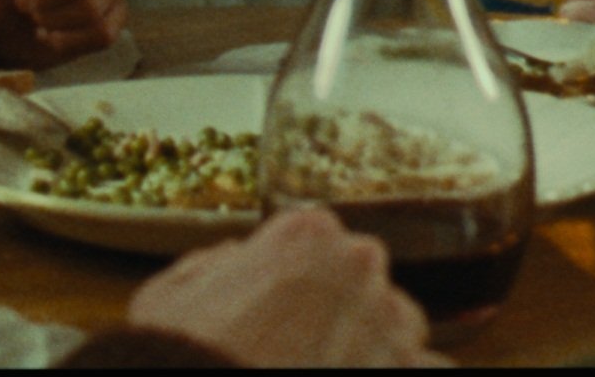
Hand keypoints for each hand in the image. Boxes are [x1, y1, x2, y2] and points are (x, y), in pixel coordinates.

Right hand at [125, 207, 440, 366]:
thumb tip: (235, 259)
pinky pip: (428, 368)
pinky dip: (403, 370)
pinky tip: (375, 373)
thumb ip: (212, 265)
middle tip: (299, 346)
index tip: (279, 307)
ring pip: (398, 324)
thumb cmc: (183, 352)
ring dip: (376, 343)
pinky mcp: (408, 370)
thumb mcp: (167, 296)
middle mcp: (360, 264)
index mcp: (305, 232)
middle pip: (362, 280)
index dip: (296, 278)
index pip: (316, 241)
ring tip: (333, 363)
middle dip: (340, 308)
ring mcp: (391, 321)